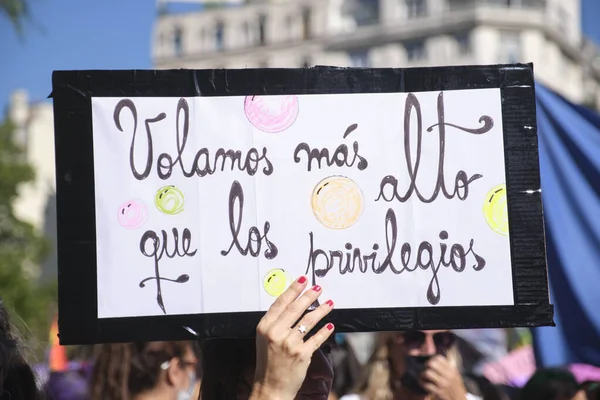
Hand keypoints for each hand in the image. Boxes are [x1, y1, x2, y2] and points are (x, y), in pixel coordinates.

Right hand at [250, 276, 334, 399]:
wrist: (270, 386)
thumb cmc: (267, 361)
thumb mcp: (264, 338)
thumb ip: (276, 322)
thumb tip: (292, 302)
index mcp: (265, 326)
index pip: (281, 302)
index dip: (293, 289)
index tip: (302, 280)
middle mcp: (276, 333)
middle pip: (296, 308)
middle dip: (309, 296)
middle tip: (319, 288)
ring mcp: (289, 344)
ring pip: (309, 321)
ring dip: (321, 310)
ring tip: (329, 303)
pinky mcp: (302, 354)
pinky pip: (317, 338)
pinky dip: (325, 331)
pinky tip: (330, 325)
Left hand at [420, 355, 466, 399]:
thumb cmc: (455, 388)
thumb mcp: (455, 375)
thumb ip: (447, 367)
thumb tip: (436, 358)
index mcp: (452, 370)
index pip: (439, 358)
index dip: (432, 359)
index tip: (430, 363)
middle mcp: (448, 376)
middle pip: (432, 364)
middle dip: (426, 366)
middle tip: (425, 369)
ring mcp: (443, 384)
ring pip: (428, 373)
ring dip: (422, 375)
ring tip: (422, 377)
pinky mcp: (439, 392)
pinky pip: (427, 385)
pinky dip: (423, 384)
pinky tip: (423, 384)